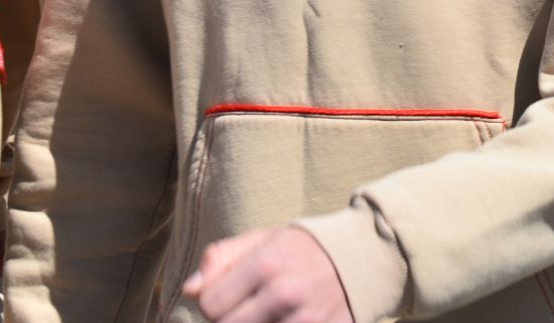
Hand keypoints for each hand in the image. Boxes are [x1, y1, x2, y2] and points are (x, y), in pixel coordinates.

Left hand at [183, 225, 351, 321]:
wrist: (365, 257)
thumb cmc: (305, 248)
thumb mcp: (264, 239)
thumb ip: (222, 258)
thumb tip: (189, 289)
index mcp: (267, 263)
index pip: (210, 304)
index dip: (213, 303)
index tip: (229, 296)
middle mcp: (285, 293)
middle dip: (229, 320)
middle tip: (246, 309)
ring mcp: (305, 321)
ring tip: (266, 314)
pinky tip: (285, 319)